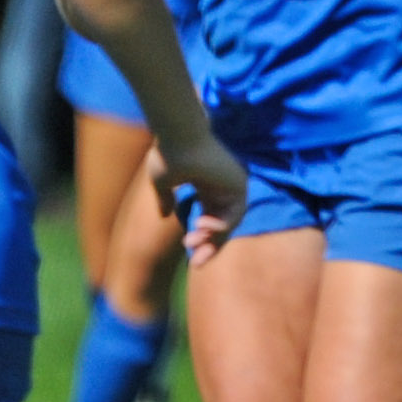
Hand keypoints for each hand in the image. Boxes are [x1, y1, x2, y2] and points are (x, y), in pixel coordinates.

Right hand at [150, 132, 247, 266]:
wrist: (177, 138)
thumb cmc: (168, 154)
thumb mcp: (163, 182)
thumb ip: (166, 199)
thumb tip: (166, 215)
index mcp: (206, 185)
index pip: (211, 219)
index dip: (203, 239)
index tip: (191, 255)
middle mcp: (222, 187)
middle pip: (223, 226)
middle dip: (210, 247)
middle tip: (197, 264)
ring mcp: (232, 185)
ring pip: (229, 224)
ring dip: (211, 238)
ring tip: (190, 242)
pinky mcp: (239, 184)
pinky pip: (235, 214)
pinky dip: (221, 224)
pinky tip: (202, 224)